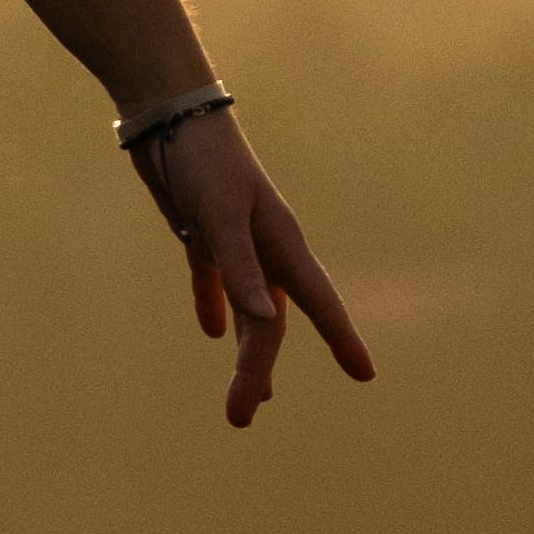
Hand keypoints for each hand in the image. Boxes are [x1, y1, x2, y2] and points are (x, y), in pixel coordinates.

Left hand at [143, 113, 375, 431]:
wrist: (168, 115)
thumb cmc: (201, 161)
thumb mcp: (218, 215)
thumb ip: (240, 267)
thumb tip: (262, 321)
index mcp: (279, 244)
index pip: (315, 304)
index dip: (341, 339)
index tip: (365, 375)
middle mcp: (264, 248)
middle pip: (270, 323)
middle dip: (259, 371)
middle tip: (242, 418)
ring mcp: (234, 241)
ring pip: (249, 310)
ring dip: (246, 351)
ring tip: (251, 397)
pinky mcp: (202, 232)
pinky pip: (214, 280)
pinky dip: (213, 305)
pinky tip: (209, 331)